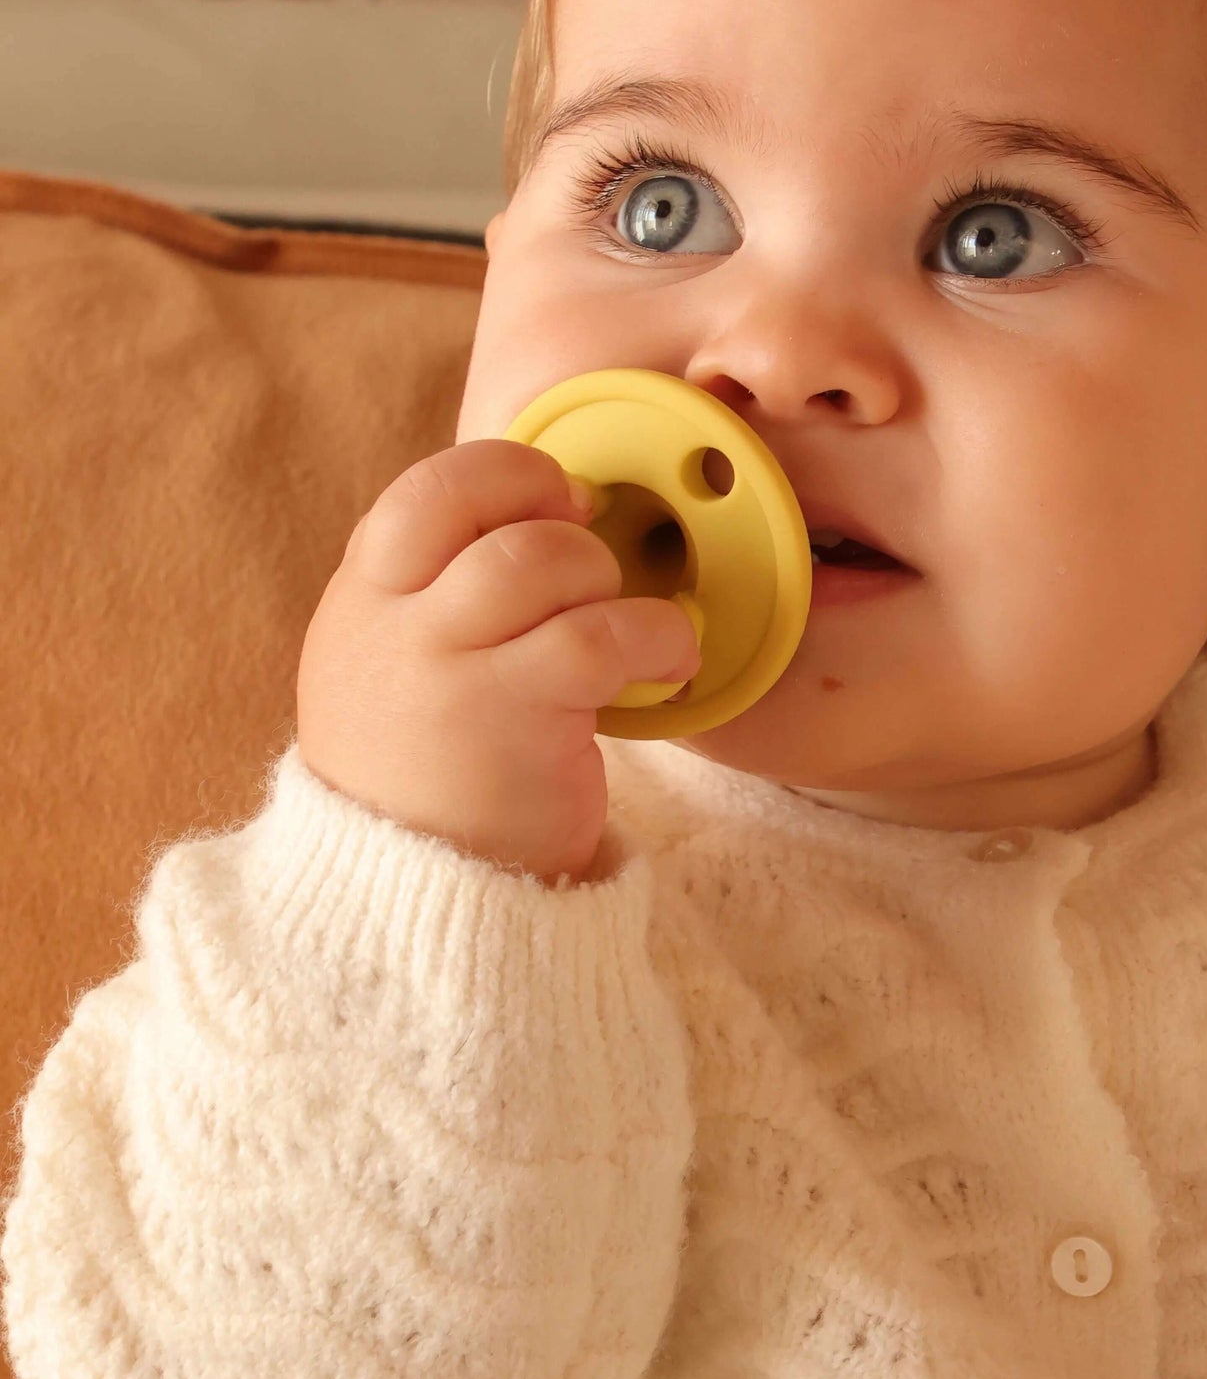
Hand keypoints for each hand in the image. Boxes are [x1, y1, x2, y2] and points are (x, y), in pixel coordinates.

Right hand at [297, 437, 699, 885]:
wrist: (416, 901)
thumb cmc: (435, 770)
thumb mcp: (401, 664)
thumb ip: (444, 590)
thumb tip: (554, 514)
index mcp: (364, 598)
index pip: (426, 489)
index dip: (507, 478)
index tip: (556, 507)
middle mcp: (391, 625)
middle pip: (480, 509)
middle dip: (562, 524)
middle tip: (594, 575)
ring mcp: (445, 671)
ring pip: (538, 559)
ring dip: (606, 579)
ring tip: (629, 630)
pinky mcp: (510, 721)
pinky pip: (599, 637)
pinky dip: (657, 636)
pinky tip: (670, 666)